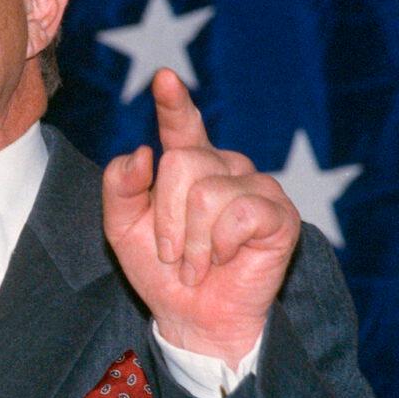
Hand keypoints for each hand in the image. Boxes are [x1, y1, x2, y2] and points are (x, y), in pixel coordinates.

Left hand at [102, 69, 300, 368]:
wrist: (193, 319)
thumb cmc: (163, 271)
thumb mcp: (123, 229)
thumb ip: (120, 187)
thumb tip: (142, 152)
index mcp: (188, 164)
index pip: (182, 125)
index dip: (174, 102)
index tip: (164, 78)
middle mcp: (224, 167)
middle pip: (181, 164)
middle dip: (166, 219)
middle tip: (173, 254)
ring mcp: (255, 186)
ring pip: (207, 193)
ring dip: (192, 242)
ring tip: (198, 264)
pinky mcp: (279, 214)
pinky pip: (239, 213)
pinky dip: (221, 245)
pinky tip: (226, 259)